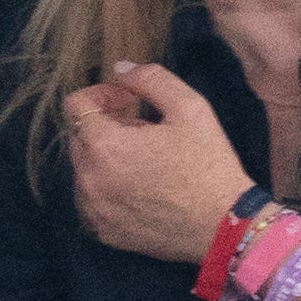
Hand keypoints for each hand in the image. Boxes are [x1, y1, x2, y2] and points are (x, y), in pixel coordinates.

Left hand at [65, 63, 249, 263]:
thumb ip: (150, 79)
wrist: (225, 226)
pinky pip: (94, 200)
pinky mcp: (105, 232)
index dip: (100, 94)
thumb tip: (120, 69)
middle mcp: (89, 179)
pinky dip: (110, 188)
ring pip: (85, 170)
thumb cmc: (209, 165)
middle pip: (79, 137)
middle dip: (105, 125)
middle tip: (144, 130)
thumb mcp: (190, 108)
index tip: (126, 100)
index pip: (75, 105)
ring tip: (146, 160)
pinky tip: (143, 188)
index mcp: (104, 146)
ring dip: (106, 158)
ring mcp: (95, 210)